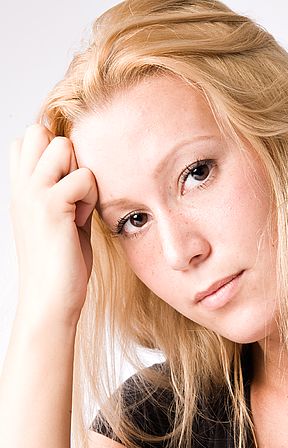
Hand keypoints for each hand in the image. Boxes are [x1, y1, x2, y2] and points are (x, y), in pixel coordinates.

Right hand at [9, 124, 97, 325]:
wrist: (51, 300)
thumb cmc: (61, 265)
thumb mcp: (60, 220)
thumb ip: (66, 192)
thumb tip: (86, 169)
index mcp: (21, 189)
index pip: (29, 139)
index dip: (56, 153)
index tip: (68, 186)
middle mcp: (21, 186)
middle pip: (41, 132)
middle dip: (67, 153)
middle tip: (74, 190)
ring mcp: (32, 194)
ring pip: (62, 145)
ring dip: (80, 172)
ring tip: (79, 205)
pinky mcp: (50, 207)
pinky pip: (84, 177)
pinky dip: (91, 196)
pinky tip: (83, 220)